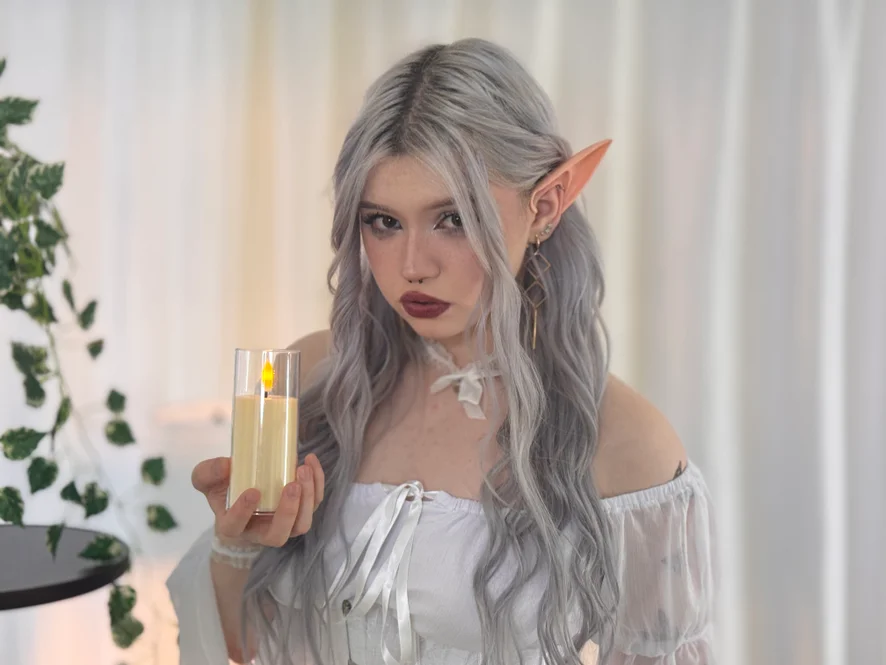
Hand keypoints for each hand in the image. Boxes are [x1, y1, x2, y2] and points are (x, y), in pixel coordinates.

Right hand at [191, 452, 325, 547]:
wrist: (241, 493)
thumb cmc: (224, 490)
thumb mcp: (206, 480)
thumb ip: (207, 473)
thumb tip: (225, 465)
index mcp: (233, 526)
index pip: (236, 526)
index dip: (244, 512)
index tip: (252, 491)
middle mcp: (261, 532)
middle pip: (279, 533)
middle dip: (288, 511)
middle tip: (291, 484)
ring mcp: (284, 524)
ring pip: (301, 524)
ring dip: (308, 499)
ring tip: (304, 470)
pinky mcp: (300, 511)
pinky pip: (314, 503)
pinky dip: (317, 483)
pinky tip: (310, 461)